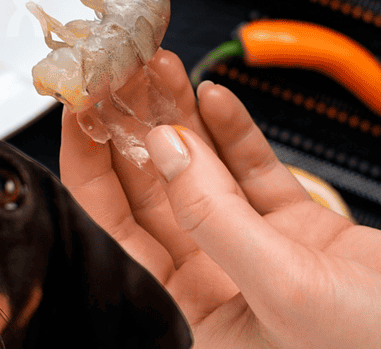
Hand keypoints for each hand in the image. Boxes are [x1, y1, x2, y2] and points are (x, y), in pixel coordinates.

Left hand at [60, 50, 380, 348]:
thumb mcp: (284, 288)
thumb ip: (212, 215)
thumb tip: (162, 146)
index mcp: (190, 313)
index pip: (115, 228)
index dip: (91, 166)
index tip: (78, 110)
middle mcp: (214, 281)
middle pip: (154, 190)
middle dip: (134, 126)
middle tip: (121, 71)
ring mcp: (257, 250)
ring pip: (201, 172)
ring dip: (179, 119)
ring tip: (158, 67)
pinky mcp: (301, 230)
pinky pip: (253, 172)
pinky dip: (235, 134)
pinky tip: (215, 97)